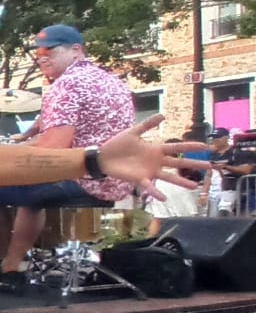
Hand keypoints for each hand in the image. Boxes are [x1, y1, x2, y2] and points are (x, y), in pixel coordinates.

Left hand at [96, 116, 211, 199]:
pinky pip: (150, 186)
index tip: (206, 146)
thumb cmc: (118, 144)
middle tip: (210, 167)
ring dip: (181, 181)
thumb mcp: (133, 132)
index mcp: (156, 149)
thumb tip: (163, 115)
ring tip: (194, 186)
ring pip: (169, 177)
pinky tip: (164, 198)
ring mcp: (149, 170)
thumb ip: (148, 124)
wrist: (102, 156)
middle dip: (194, 164)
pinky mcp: (139, 178)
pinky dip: (156, 192)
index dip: (191, 146)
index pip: (178, 147)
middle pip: (179, 162)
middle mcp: (156, 161)